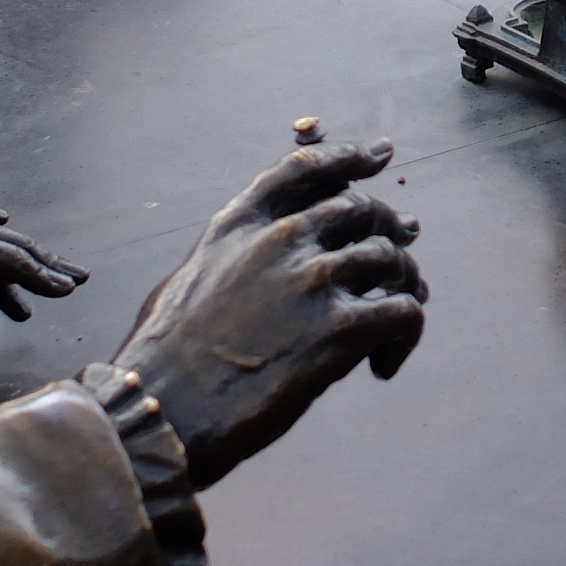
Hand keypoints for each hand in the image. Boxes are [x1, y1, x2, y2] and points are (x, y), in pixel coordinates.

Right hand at [114, 139, 427, 486]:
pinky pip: (404, 312)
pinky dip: (405, 336)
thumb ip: (234, 255)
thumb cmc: (165, 359)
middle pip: (362, 210)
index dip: (349, 156)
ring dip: (404, 286)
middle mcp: (282, 239)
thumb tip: (262, 256)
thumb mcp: (190, 278)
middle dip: (389, 227)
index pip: (306, 167)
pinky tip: (381, 365)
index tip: (380, 154)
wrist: (161, 411)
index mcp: (241, 224)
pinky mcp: (339, 329)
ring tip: (394, 323)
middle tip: (405, 250)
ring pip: (391, 258)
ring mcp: (313, 279)